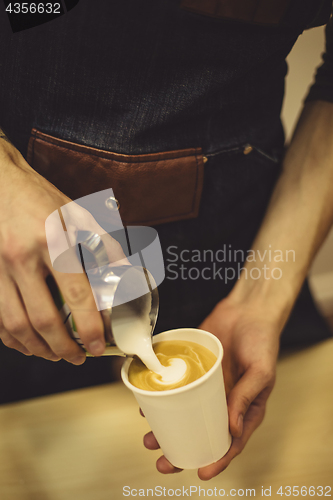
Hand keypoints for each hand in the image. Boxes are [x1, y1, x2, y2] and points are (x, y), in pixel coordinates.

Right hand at [0, 139, 126, 362]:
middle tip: (79, 356)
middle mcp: (22, 257)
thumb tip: (126, 274)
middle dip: (64, 348)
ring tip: (56, 355)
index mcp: (52, 240)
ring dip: (38, 349)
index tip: (99, 343)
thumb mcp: (77, 214)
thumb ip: (104, 245)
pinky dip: (12, 338)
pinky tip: (27, 343)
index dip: (90, 326)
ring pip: (15, 325)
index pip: (77, 295)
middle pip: (43, 319)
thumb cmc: (39, 197)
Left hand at [143, 295, 279, 479]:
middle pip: (200, 432)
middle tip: (162, 461)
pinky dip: (161, 397)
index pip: (231, 442)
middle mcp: (222, 400)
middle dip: (181, 450)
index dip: (217, 460)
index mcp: (243, 408)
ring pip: (183, 413)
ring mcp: (205, 385)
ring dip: (166, 427)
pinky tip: (147, 403)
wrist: (247, 309)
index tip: (201, 472)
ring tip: (149, 438)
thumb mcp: (261, 371)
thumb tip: (233, 430)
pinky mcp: (192, 368)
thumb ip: (246, 398)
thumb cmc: (262, 341)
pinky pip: (175, 386)